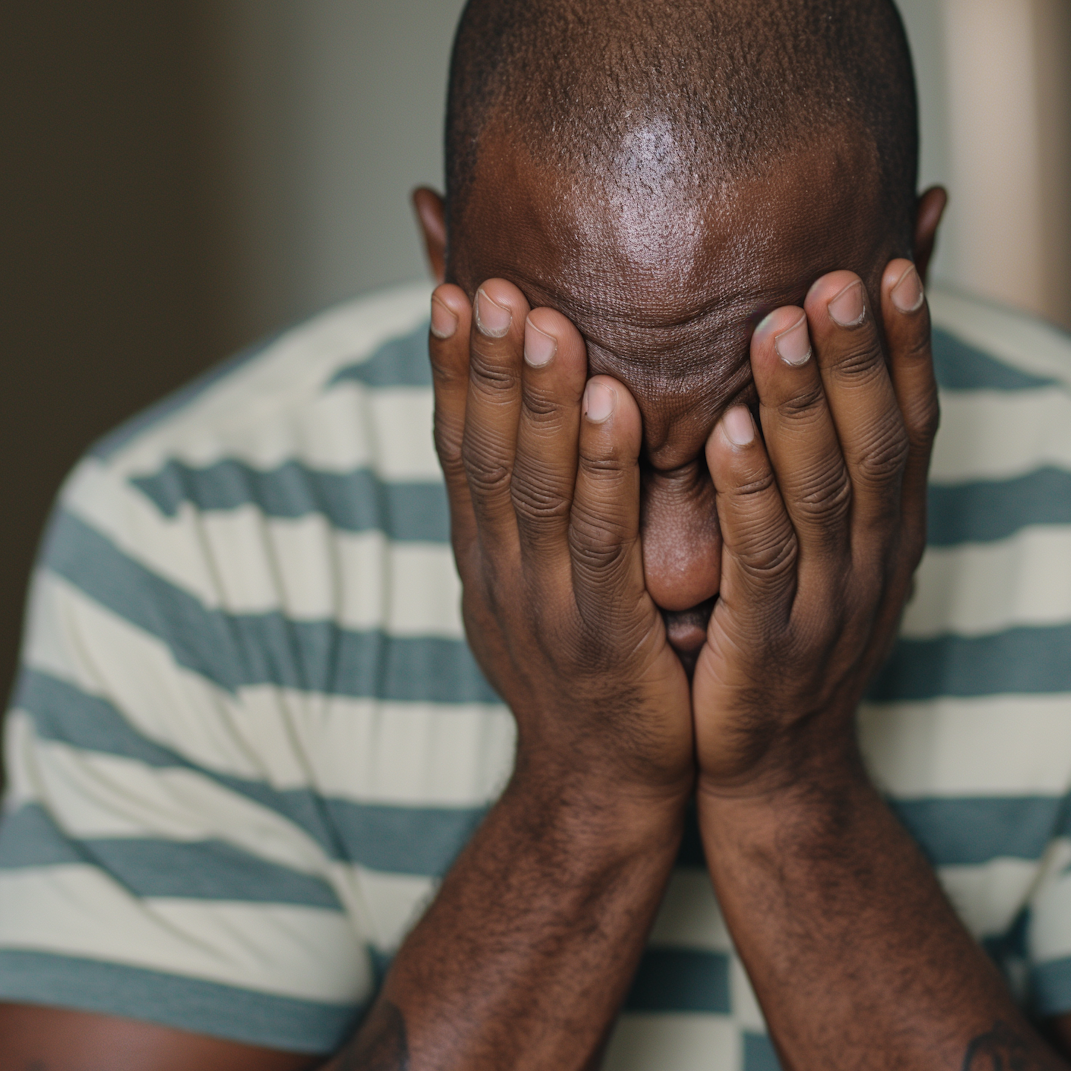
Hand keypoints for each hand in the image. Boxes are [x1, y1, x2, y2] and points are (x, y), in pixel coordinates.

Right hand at [429, 280, 692, 810]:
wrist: (600, 794)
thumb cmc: (591, 679)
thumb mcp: (546, 588)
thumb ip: (541, 511)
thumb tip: (527, 438)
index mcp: (486, 557)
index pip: (459, 446)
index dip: (453, 367)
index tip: (452, 284)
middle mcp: (501, 573)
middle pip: (485, 451)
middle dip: (486, 363)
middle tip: (488, 276)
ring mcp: (544, 607)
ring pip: (534, 487)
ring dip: (537, 399)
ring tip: (543, 317)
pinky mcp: (602, 639)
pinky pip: (601, 543)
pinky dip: (604, 471)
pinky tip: (618, 407)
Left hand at [692, 262, 937, 799]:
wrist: (777, 778)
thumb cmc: (790, 645)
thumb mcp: (831, 554)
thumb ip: (835, 466)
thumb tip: (838, 377)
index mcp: (893, 534)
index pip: (916, 423)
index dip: (909, 345)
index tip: (895, 261)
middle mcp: (875, 561)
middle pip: (879, 443)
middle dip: (860, 354)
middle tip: (839, 269)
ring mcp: (829, 606)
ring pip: (825, 492)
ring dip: (805, 406)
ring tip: (779, 323)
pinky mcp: (770, 647)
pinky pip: (763, 563)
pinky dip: (750, 497)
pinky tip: (726, 435)